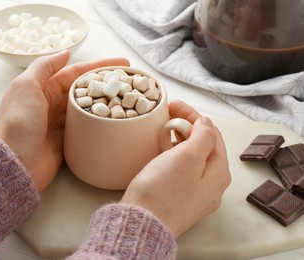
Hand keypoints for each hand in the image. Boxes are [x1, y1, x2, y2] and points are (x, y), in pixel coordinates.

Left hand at [0, 50, 129, 190]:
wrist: (13, 163)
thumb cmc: (17, 122)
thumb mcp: (25, 87)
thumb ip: (44, 67)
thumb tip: (64, 52)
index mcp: (43, 89)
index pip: (75, 73)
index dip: (98, 67)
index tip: (122, 64)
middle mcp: (53, 105)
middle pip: (84, 90)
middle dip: (105, 85)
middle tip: (130, 82)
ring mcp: (61, 124)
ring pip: (88, 109)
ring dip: (105, 104)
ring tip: (128, 100)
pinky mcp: (68, 142)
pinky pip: (87, 129)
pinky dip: (99, 124)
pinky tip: (114, 121)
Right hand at [121, 100, 230, 236]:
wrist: (142, 224)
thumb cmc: (162, 192)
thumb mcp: (187, 157)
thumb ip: (203, 136)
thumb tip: (206, 124)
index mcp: (219, 172)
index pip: (211, 133)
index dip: (193, 115)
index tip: (174, 105)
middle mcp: (213, 185)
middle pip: (204, 146)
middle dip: (187, 126)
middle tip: (167, 115)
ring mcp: (198, 194)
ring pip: (194, 158)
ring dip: (181, 141)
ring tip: (163, 133)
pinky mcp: (182, 199)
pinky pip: (184, 171)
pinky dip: (176, 156)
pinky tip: (164, 153)